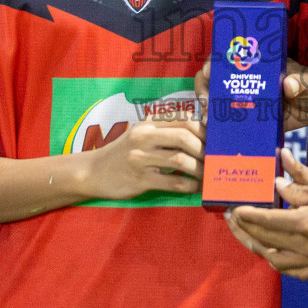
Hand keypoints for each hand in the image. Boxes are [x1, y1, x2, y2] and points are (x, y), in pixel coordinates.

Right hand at [81, 119, 204, 201]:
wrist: (92, 172)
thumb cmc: (123, 152)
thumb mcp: (141, 132)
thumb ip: (165, 128)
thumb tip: (200, 129)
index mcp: (148, 122)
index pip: (185, 120)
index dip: (205, 131)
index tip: (215, 143)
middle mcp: (144, 136)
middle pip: (185, 137)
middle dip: (205, 150)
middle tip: (214, 161)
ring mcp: (140, 157)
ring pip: (181, 160)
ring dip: (200, 170)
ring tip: (207, 176)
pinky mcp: (139, 179)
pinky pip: (172, 182)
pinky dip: (188, 185)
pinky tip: (194, 188)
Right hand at [195, 57, 307, 129]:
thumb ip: (301, 83)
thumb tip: (289, 85)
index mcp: (256, 64)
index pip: (227, 56)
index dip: (214, 61)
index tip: (209, 71)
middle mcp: (244, 79)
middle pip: (213, 78)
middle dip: (204, 87)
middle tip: (206, 101)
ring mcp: (244, 99)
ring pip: (216, 99)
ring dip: (207, 108)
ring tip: (208, 121)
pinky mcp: (248, 118)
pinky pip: (228, 121)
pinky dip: (220, 127)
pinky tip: (215, 134)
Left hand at [225, 147, 307, 279]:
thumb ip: (298, 189)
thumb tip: (277, 187)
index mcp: (307, 225)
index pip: (267, 222)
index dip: (248, 216)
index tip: (236, 209)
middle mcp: (307, 248)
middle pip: (267, 242)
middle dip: (247, 231)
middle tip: (235, 220)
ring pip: (276, 262)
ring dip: (259, 249)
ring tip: (248, 236)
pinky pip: (294, 271)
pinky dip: (280, 264)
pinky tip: (274, 255)